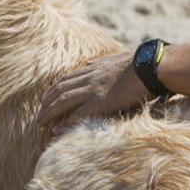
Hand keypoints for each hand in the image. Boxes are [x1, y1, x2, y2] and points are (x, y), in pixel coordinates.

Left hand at [36, 51, 150, 133]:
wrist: (151, 67)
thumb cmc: (141, 63)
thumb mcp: (117, 57)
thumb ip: (102, 60)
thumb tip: (90, 60)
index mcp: (93, 68)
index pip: (66, 79)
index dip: (54, 90)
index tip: (46, 99)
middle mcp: (89, 78)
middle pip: (59, 91)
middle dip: (46, 104)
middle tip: (38, 115)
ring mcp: (93, 90)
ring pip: (62, 102)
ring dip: (49, 114)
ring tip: (39, 125)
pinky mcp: (100, 102)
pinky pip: (77, 115)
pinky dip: (64, 124)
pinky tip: (56, 132)